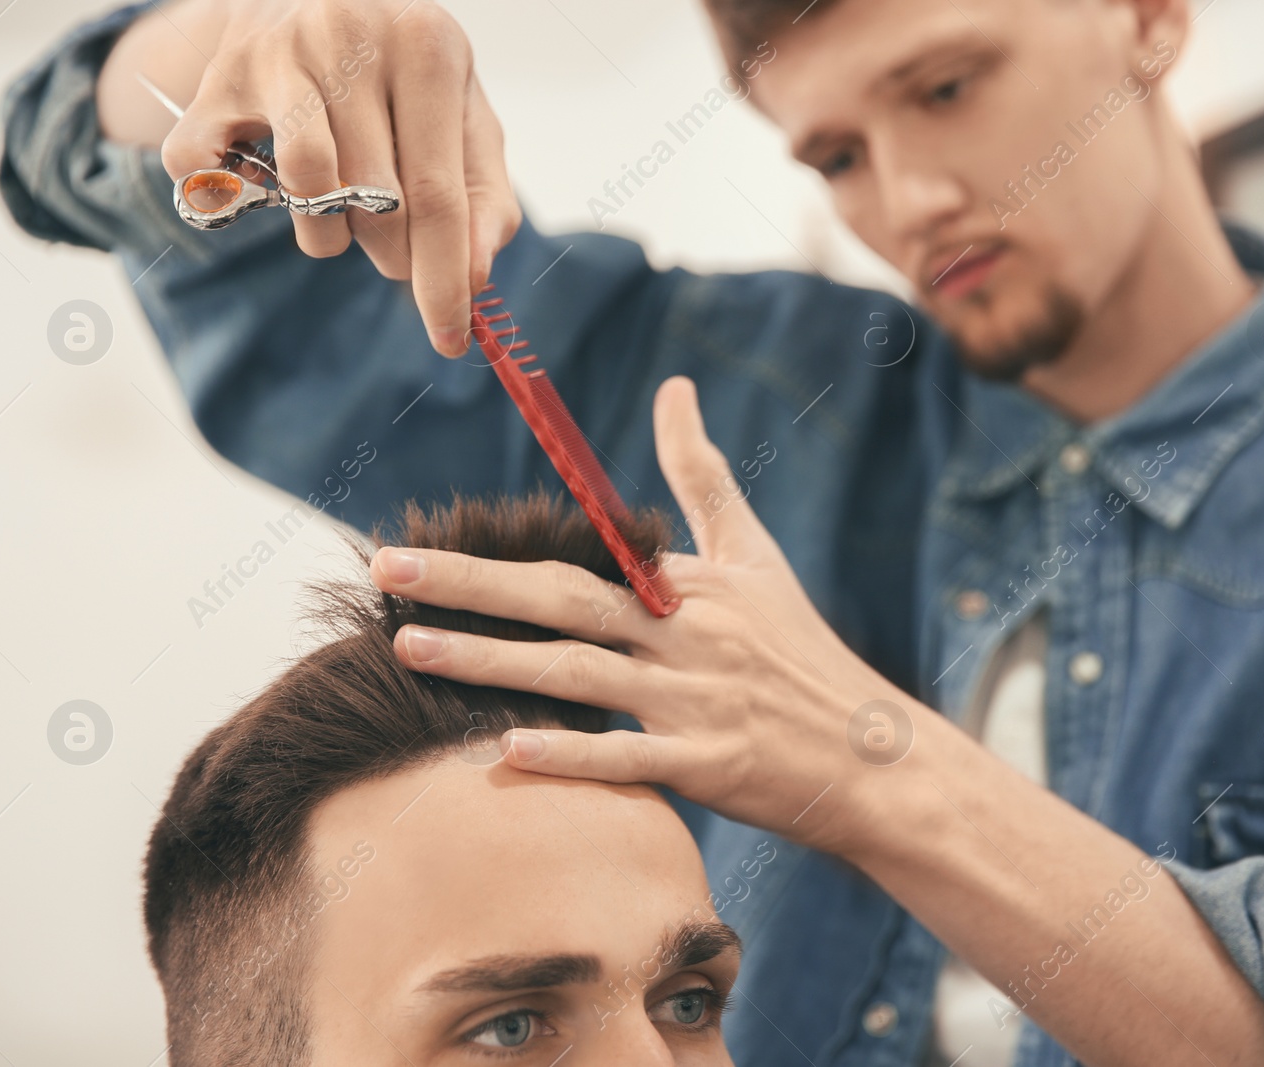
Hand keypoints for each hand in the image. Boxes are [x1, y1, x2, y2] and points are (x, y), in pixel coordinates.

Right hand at [101, 0, 518, 354]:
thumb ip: (483, 194)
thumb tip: (476, 275)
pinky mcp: (218, 78)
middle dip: (394, 254)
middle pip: (377, 201)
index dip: (444, 279)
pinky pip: (218, 178)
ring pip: (307, 191)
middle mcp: (349, 38)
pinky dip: (239, 201)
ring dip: (328, 234)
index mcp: (425, 45)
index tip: (449, 339)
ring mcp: (277, 55)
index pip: (438, 194)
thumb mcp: (460, 113)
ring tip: (340, 209)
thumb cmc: (397, 70)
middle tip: (394, 244)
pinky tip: (265, 180)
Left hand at [368, 376, 923, 852]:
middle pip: (564, 601)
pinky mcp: (710, 766)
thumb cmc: (801, 652)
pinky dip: (570, 754)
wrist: (876, 756)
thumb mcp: (757, 553)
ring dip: (490, 661)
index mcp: (690, 582)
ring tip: (409, 649)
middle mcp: (687, 633)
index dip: (496, 551)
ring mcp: (696, 701)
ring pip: (579, 675)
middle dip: (469, 584)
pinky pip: (629, 759)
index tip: (419, 539)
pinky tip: (502, 749)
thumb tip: (675, 386)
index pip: (581, 556)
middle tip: (386, 570)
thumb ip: (703, 473)